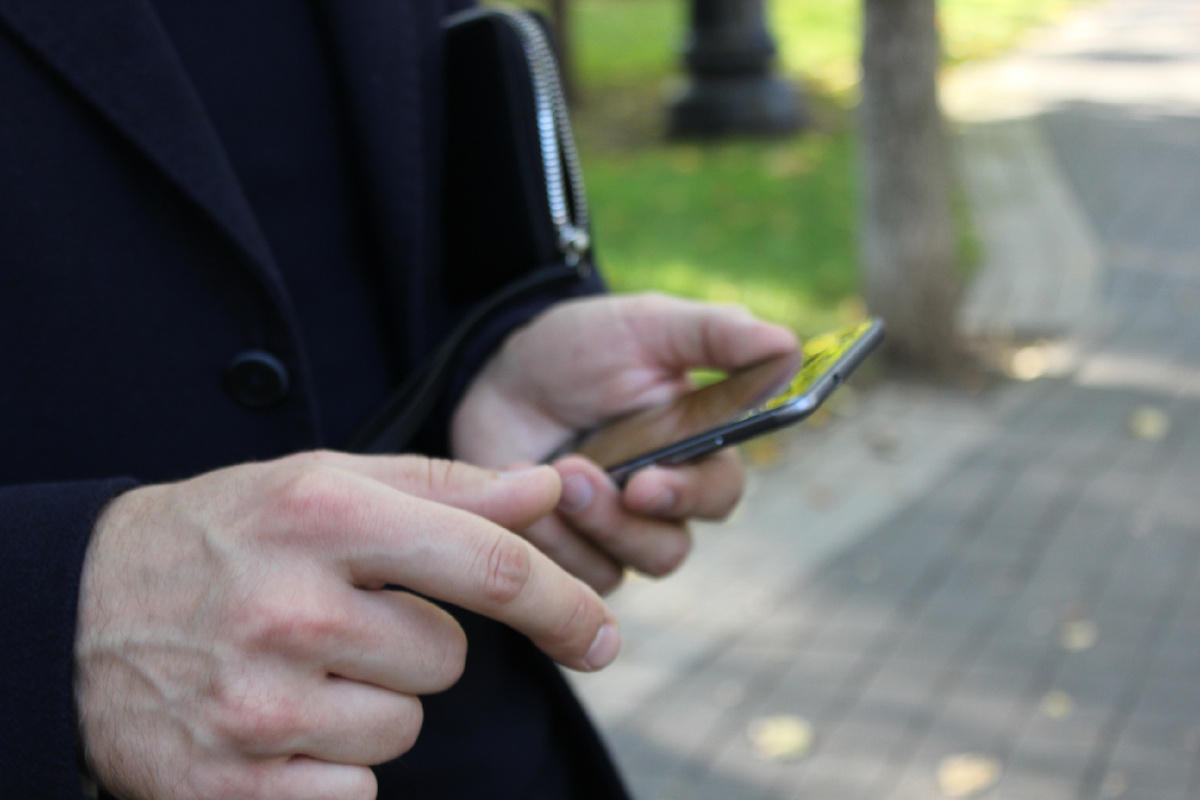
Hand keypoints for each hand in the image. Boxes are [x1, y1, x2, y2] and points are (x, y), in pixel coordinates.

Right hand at [74, 452, 617, 799]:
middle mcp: (291, 608)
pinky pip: (354, 793)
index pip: (490, 564)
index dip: (562, 604)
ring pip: (402, 726)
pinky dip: (331, 769)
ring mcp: (257, 704)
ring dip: (369, 704)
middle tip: (338, 621)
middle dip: (415, 645)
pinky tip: (273, 725)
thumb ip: (445, 486)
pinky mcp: (229, 785)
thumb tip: (550, 488)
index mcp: (325, 516)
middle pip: (446, 658)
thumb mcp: (324, 485)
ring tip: (295, 667)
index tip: (602, 634)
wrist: (74, 613)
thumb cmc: (225, 537)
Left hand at [451, 293, 798, 592]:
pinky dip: (542, 537)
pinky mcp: (565, 551)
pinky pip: (567, 575)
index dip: (689, 498)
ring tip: (546, 472)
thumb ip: (718, 336)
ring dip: (580, 526)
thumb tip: (790, 349)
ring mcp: (610, 532)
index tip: (646, 484)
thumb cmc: (583, 347)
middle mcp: (659, 501)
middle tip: (576, 477)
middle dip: (620, 521)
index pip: (720, 495)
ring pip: (618, 569)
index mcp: (695, 450)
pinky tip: (515, 492)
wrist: (500, 371)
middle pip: (668, 548)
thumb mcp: (648, 326)